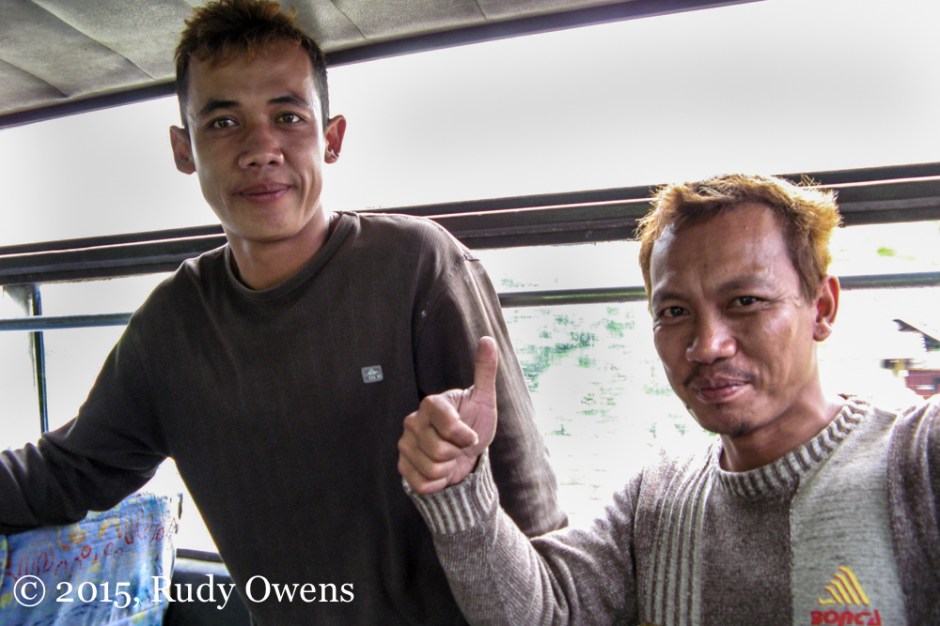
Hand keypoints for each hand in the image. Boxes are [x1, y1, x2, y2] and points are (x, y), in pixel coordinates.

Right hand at [398, 336, 498, 494]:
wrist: (465, 456)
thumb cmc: (474, 424)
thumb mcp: (484, 399)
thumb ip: (485, 370)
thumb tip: (488, 340)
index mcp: (431, 404)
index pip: (448, 426)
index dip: (465, 436)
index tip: (471, 434)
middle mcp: (412, 422)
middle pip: (440, 451)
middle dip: (457, 454)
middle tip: (459, 447)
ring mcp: (405, 445)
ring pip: (433, 469)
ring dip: (448, 469)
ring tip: (450, 458)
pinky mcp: (403, 467)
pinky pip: (423, 484)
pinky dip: (438, 483)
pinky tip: (440, 471)